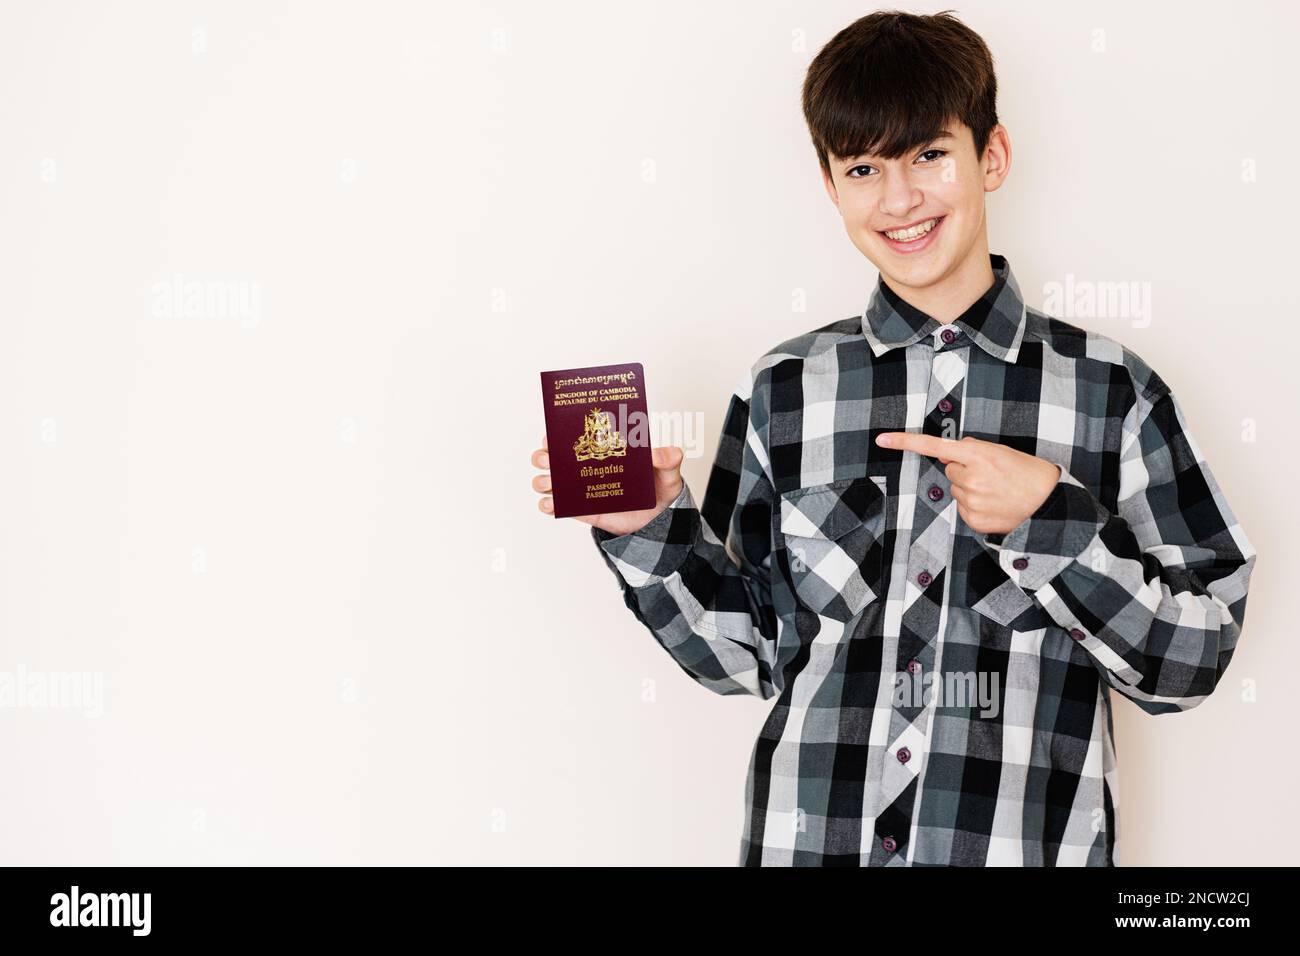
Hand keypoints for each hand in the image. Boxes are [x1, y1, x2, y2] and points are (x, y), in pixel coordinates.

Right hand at [530, 435, 685, 535]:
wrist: (657, 521)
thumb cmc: (659, 489)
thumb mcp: (668, 472)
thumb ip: (668, 460)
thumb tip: (666, 453)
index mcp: (602, 450)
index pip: (574, 436)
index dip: (557, 434)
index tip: (552, 435)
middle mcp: (586, 467)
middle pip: (552, 457)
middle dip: (543, 456)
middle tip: (549, 458)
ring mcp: (581, 489)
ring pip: (549, 481)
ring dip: (543, 479)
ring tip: (550, 482)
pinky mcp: (582, 510)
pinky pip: (558, 507)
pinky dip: (549, 504)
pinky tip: (551, 503)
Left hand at [874, 432, 1060, 534]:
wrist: (1050, 505)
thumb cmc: (1029, 474)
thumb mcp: (1003, 452)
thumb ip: (973, 449)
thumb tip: (950, 450)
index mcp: (978, 456)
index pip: (934, 446)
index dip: (905, 442)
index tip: (881, 440)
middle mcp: (970, 478)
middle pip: (949, 469)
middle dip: (964, 470)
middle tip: (992, 475)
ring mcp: (970, 501)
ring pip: (956, 489)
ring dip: (970, 488)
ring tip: (997, 491)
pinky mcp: (971, 520)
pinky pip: (962, 508)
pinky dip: (974, 506)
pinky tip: (994, 505)